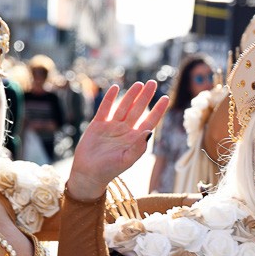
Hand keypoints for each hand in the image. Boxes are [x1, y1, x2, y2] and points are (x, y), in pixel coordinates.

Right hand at [67, 81, 168, 200]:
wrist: (88, 173)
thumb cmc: (110, 170)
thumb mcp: (127, 160)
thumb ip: (138, 146)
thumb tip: (149, 131)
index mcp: (135, 139)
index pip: (149, 121)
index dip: (158, 110)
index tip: (166, 98)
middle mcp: (125, 130)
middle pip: (138, 110)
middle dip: (145, 97)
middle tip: (153, 82)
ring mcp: (112, 126)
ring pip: (123, 106)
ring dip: (131, 95)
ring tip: (140, 83)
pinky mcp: (98, 124)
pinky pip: (105, 108)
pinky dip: (110, 98)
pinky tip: (116, 87)